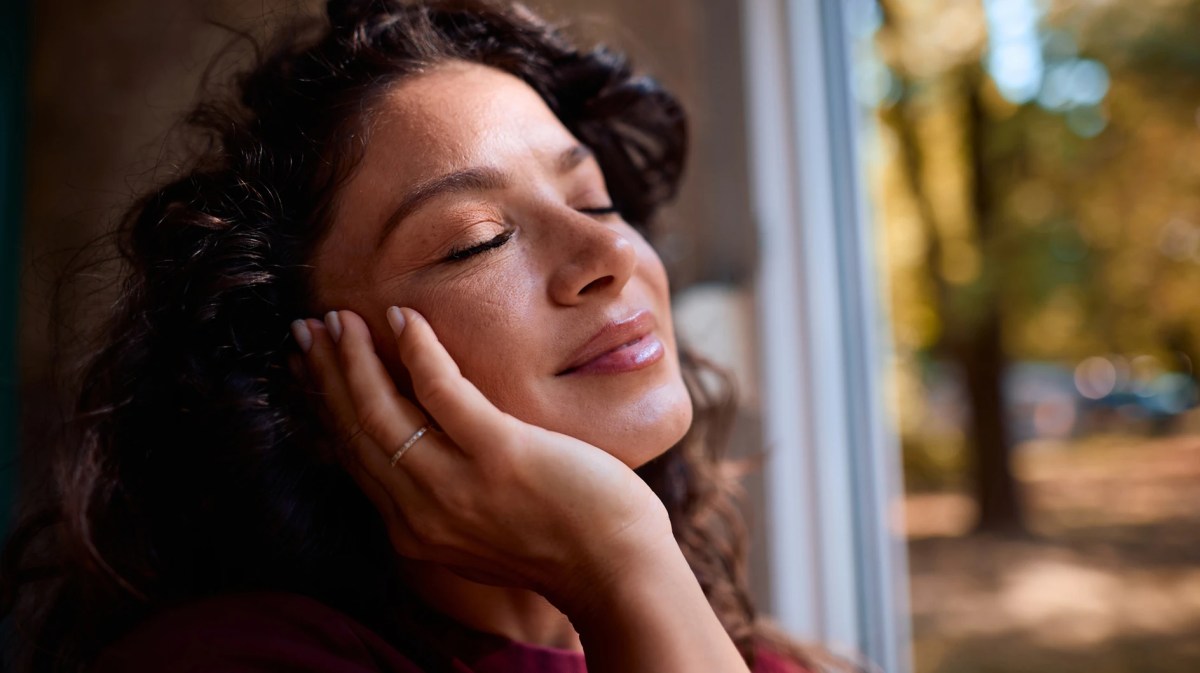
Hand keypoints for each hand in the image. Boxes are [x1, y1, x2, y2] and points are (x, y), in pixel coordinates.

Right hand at [291, 307, 672, 611]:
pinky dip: (417, 350)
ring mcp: (456, 485)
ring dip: (354, 358)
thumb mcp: (481, 529)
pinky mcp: (498, 455)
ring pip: (382, 411)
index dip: (328, 406)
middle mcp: (421, 512)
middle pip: (356, 430)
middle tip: (307, 330)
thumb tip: (426, 449)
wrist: (616, 568)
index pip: (356, 457)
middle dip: (326, 375)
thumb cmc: (563, 540)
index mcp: (414, 530)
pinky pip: (441, 392)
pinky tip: (402, 316)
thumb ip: (444, 498)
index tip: (312, 366)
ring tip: (339, 318)